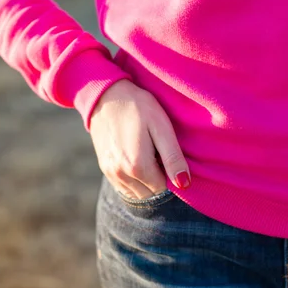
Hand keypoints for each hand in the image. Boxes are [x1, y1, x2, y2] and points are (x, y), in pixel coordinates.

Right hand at [90, 80, 190, 198]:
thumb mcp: (162, 127)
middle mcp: (121, 175)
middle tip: (157, 153)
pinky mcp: (104, 168)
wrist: (106, 94)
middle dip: (158, 179)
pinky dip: (133, 179)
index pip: (163, 188)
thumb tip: (184, 184)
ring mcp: (110, 173)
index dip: (169, 173)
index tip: (166, 153)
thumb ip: (173, 158)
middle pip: (150, 193)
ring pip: (137, 193)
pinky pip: (124, 187)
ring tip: (146, 154)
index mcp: (138, 167)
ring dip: (145, 181)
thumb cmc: (139, 107)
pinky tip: (135, 157)